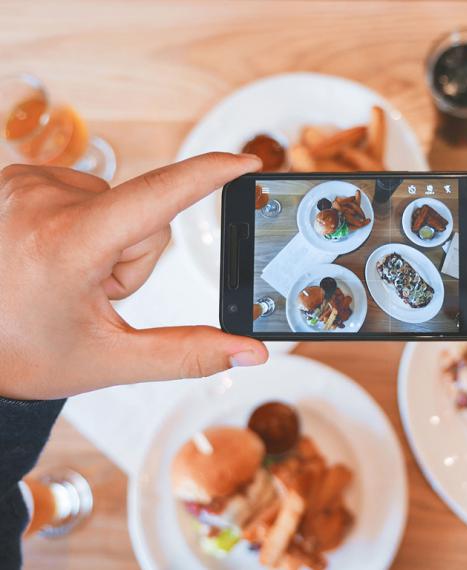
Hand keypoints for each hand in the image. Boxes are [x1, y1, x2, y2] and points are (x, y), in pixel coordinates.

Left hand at [0, 153, 267, 399]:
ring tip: (68, 276)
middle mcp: (41, 200)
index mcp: (66, 244)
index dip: (210, 175)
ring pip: (119, 203)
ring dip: (110, 242)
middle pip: (145, 214)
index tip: (247, 160)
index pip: (157, 196)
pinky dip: (86, 225)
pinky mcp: (19, 178)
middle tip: (93, 293)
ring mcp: (24, 184)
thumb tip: (250, 352)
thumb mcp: (112, 360)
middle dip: (136, 256)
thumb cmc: (27, 354)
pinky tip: (56, 255)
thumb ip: (189, 353)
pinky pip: (88, 193)